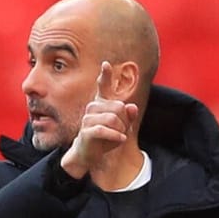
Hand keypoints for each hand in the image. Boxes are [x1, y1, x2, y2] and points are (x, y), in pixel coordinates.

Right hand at [59, 61, 138, 178]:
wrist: (89, 154)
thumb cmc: (105, 138)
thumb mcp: (121, 127)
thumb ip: (128, 116)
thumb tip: (132, 107)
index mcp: (101, 103)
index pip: (102, 86)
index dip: (105, 75)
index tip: (106, 64)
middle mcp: (93, 107)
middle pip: (119, 107)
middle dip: (126, 121)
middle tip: (123, 131)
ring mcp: (88, 118)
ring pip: (113, 119)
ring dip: (121, 130)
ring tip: (119, 136)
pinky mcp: (86, 131)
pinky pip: (104, 130)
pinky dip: (116, 136)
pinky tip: (121, 139)